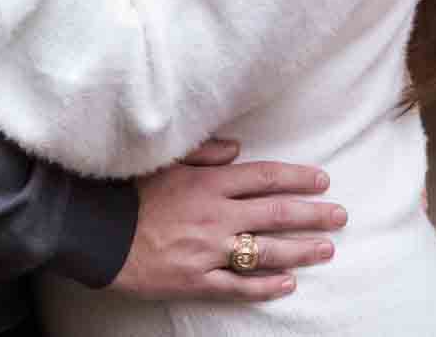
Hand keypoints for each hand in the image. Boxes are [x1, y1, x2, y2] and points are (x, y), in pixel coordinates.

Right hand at [109, 159, 344, 301]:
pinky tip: (288, 284)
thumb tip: (238, 149)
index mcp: (208, 183)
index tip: (322, 181)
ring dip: (301, 249)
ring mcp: (208, 250)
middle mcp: (215, 216)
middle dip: (312, 214)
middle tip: (340, 215)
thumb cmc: (127, 192)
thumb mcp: (163, 161)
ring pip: (266, 251)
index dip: (297, 178)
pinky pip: (239, 285)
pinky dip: (266, 286)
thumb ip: (203, 153)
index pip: (264, 178)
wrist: (95, 231)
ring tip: (326, 249)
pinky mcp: (196, 280)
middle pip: (275, 213)